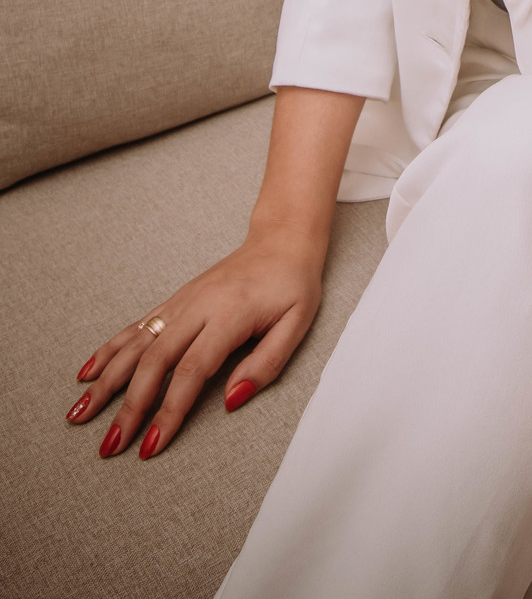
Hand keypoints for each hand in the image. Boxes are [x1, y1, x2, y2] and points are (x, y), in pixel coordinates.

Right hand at [67, 227, 322, 459]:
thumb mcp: (297, 323)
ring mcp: (181, 302)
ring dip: (106, 381)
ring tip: (79, 414)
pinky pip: (136, 326)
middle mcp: (196, 308)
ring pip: (136, 344)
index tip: (151, 446)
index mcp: (228, 315)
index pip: (191, 371)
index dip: (169, 411)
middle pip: (154, 362)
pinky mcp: (174, 300)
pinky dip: (109, 349)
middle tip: (108, 446)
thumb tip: (230, 401)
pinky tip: (88, 372)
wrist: (281, 240)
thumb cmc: (292, 285)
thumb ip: (266, 364)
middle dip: (128, 407)